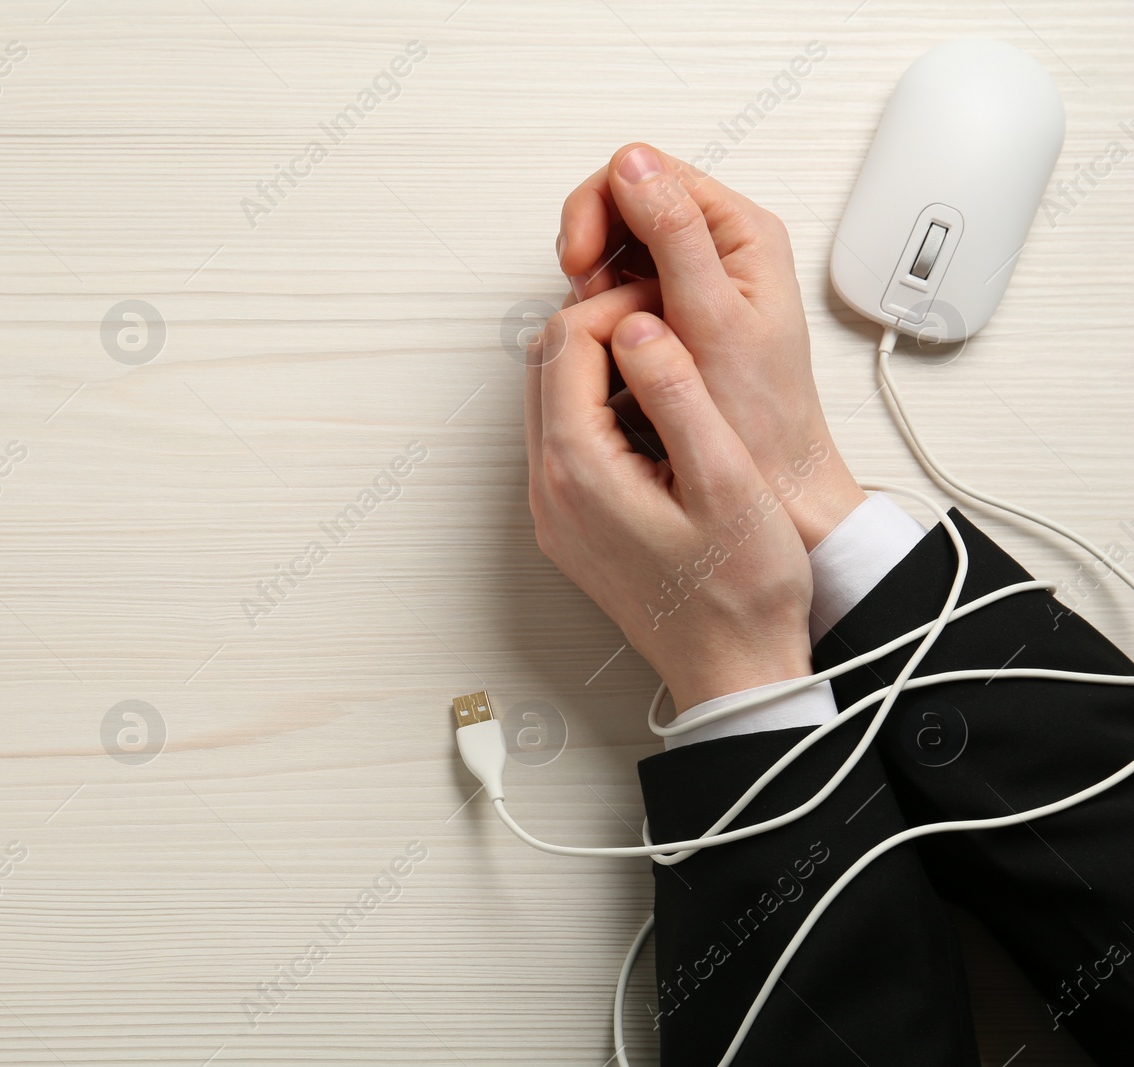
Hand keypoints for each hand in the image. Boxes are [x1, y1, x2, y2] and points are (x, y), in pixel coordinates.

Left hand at [525, 286, 813, 710]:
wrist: (732, 670)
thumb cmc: (740, 590)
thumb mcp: (724, 479)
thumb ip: (677, 394)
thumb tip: (639, 326)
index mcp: (579, 469)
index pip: (567, 343)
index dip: (619, 308)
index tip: (674, 309)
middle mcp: (549, 489)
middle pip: (547, 364)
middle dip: (602, 327)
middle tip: (672, 326)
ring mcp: (553, 510)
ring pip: (551, 399)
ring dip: (600, 366)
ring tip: (671, 362)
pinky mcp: (569, 524)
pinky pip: (565, 439)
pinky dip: (600, 407)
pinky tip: (657, 414)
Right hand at [555, 143, 865, 549]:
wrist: (776, 485)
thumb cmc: (758, 419)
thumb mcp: (713, 320)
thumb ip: (676, 237)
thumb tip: (634, 165)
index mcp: (741, 233)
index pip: (648, 172)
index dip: (600, 207)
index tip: (580, 263)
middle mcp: (718, 247)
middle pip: (625, 203)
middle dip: (591, 244)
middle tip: (585, 297)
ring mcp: (692, 280)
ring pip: (615, 246)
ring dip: (592, 280)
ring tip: (604, 327)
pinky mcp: (671, 314)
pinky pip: (617, 287)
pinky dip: (599, 308)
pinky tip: (608, 343)